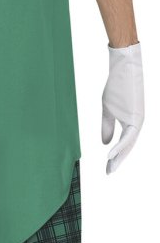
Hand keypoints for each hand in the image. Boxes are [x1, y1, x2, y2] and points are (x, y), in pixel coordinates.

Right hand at [101, 42, 143, 173]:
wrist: (122, 69)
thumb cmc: (116, 87)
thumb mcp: (108, 110)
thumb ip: (107, 127)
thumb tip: (105, 144)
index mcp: (131, 123)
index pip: (124, 144)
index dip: (116, 156)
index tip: (107, 168)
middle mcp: (137, 124)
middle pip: (128, 147)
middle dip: (118, 161)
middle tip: (109, 173)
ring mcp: (138, 120)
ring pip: (129, 143)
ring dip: (119, 157)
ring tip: (110, 168)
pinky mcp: (137, 115)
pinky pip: (128, 135)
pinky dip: (120, 145)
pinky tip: (111, 154)